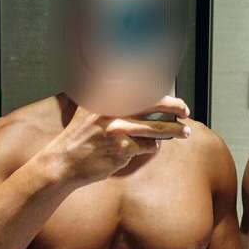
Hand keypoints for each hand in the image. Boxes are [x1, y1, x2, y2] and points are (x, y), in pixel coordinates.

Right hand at [45, 95, 190, 186]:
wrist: (63, 162)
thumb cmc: (78, 137)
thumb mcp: (86, 109)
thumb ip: (104, 96)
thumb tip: (128, 86)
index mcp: (104, 97)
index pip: (139, 89)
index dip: (160, 92)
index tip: (173, 97)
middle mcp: (112, 110)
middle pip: (152, 104)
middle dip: (174, 107)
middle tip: (185, 111)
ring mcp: (118, 130)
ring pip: (155, 128)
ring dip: (173, 131)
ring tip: (184, 133)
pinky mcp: (122, 149)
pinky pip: (147, 147)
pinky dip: (151, 148)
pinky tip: (148, 148)